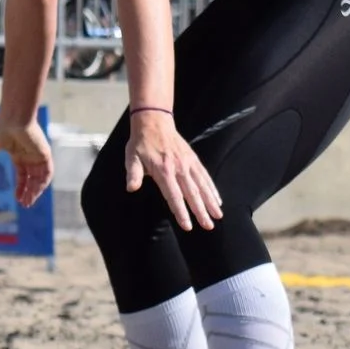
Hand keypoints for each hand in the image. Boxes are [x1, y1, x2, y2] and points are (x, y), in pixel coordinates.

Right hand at [0, 116, 53, 206]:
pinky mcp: (45, 154)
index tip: (17, 199)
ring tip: (29, 202)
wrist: (13, 118)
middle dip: (29, 192)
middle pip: (32, 179)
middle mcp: (30, 156)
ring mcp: (38, 155)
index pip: (22, 175)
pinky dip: (43, 183)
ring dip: (35, 191)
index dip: (20, 187)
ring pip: (40, 178)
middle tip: (26, 204)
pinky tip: (36, 191)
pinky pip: (47, 172)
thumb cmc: (3, 127)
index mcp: (19, 154)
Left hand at [125, 109, 220, 230]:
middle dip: (201, 211)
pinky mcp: (193, 159)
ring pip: (202, 186)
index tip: (187, 225)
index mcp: (163, 171)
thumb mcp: (131, 158)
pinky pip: (205, 176)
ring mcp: (188, 163)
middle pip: (192, 193)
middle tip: (209, 226)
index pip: (174, 195)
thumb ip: (133, 174)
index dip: (180, 211)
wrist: (154, 122)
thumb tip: (131, 188)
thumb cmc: (141, 143)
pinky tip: (217, 200)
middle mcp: (179, 168)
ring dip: (210, 202)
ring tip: (218, 216)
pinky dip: (212, 188)